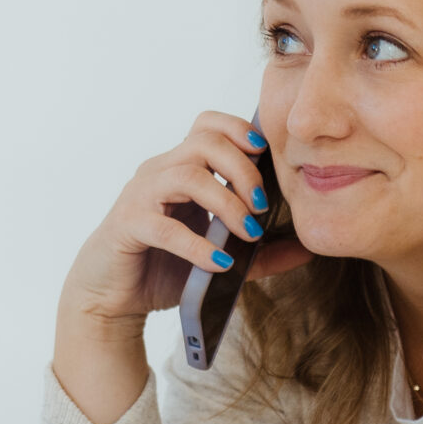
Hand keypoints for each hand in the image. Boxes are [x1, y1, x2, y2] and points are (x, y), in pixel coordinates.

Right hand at [52, 112, 313, 423]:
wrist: (112, 298)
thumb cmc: (165, 270)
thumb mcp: (223, 258)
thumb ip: (263, 253)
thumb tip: (310, 246)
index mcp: (183, 169)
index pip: (209, 125)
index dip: (239, 129)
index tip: (267, 156)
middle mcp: (160, 173)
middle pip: (205, 141)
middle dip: (243, 169)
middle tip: (262, 207)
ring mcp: (141, 196)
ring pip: (186, 175)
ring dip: (225, 202)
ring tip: (248, 233)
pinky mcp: (127, 226)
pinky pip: (163, 226)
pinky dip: (197, 245)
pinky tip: (220, 264)